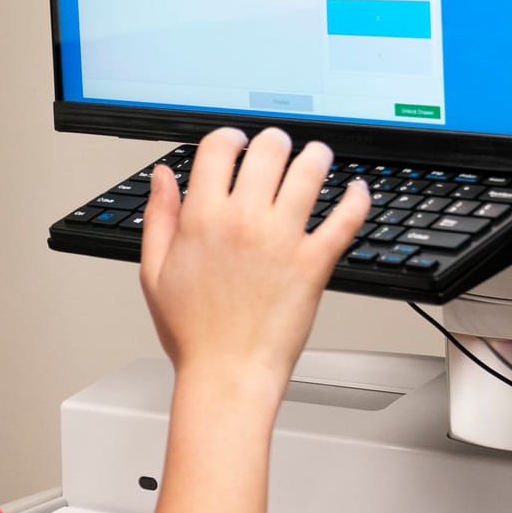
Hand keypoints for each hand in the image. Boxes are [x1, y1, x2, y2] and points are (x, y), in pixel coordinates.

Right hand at [137, 127, 368, 386]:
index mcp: (202, 219)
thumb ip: (158, 218)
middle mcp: (243, 221)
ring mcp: (282, 240)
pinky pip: (346, 217)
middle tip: (278, 147)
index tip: (235, 142)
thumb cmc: (192, 333)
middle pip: (268, 150)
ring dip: (315, 156)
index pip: (218, 149)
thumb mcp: (154, 271)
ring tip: (316, 157)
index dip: (229, 137)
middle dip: (273, 141)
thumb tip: (162, 178)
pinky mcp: (314, 263)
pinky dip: (357, 197)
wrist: (227, 375)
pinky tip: (356, 190)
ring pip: (309, 172)